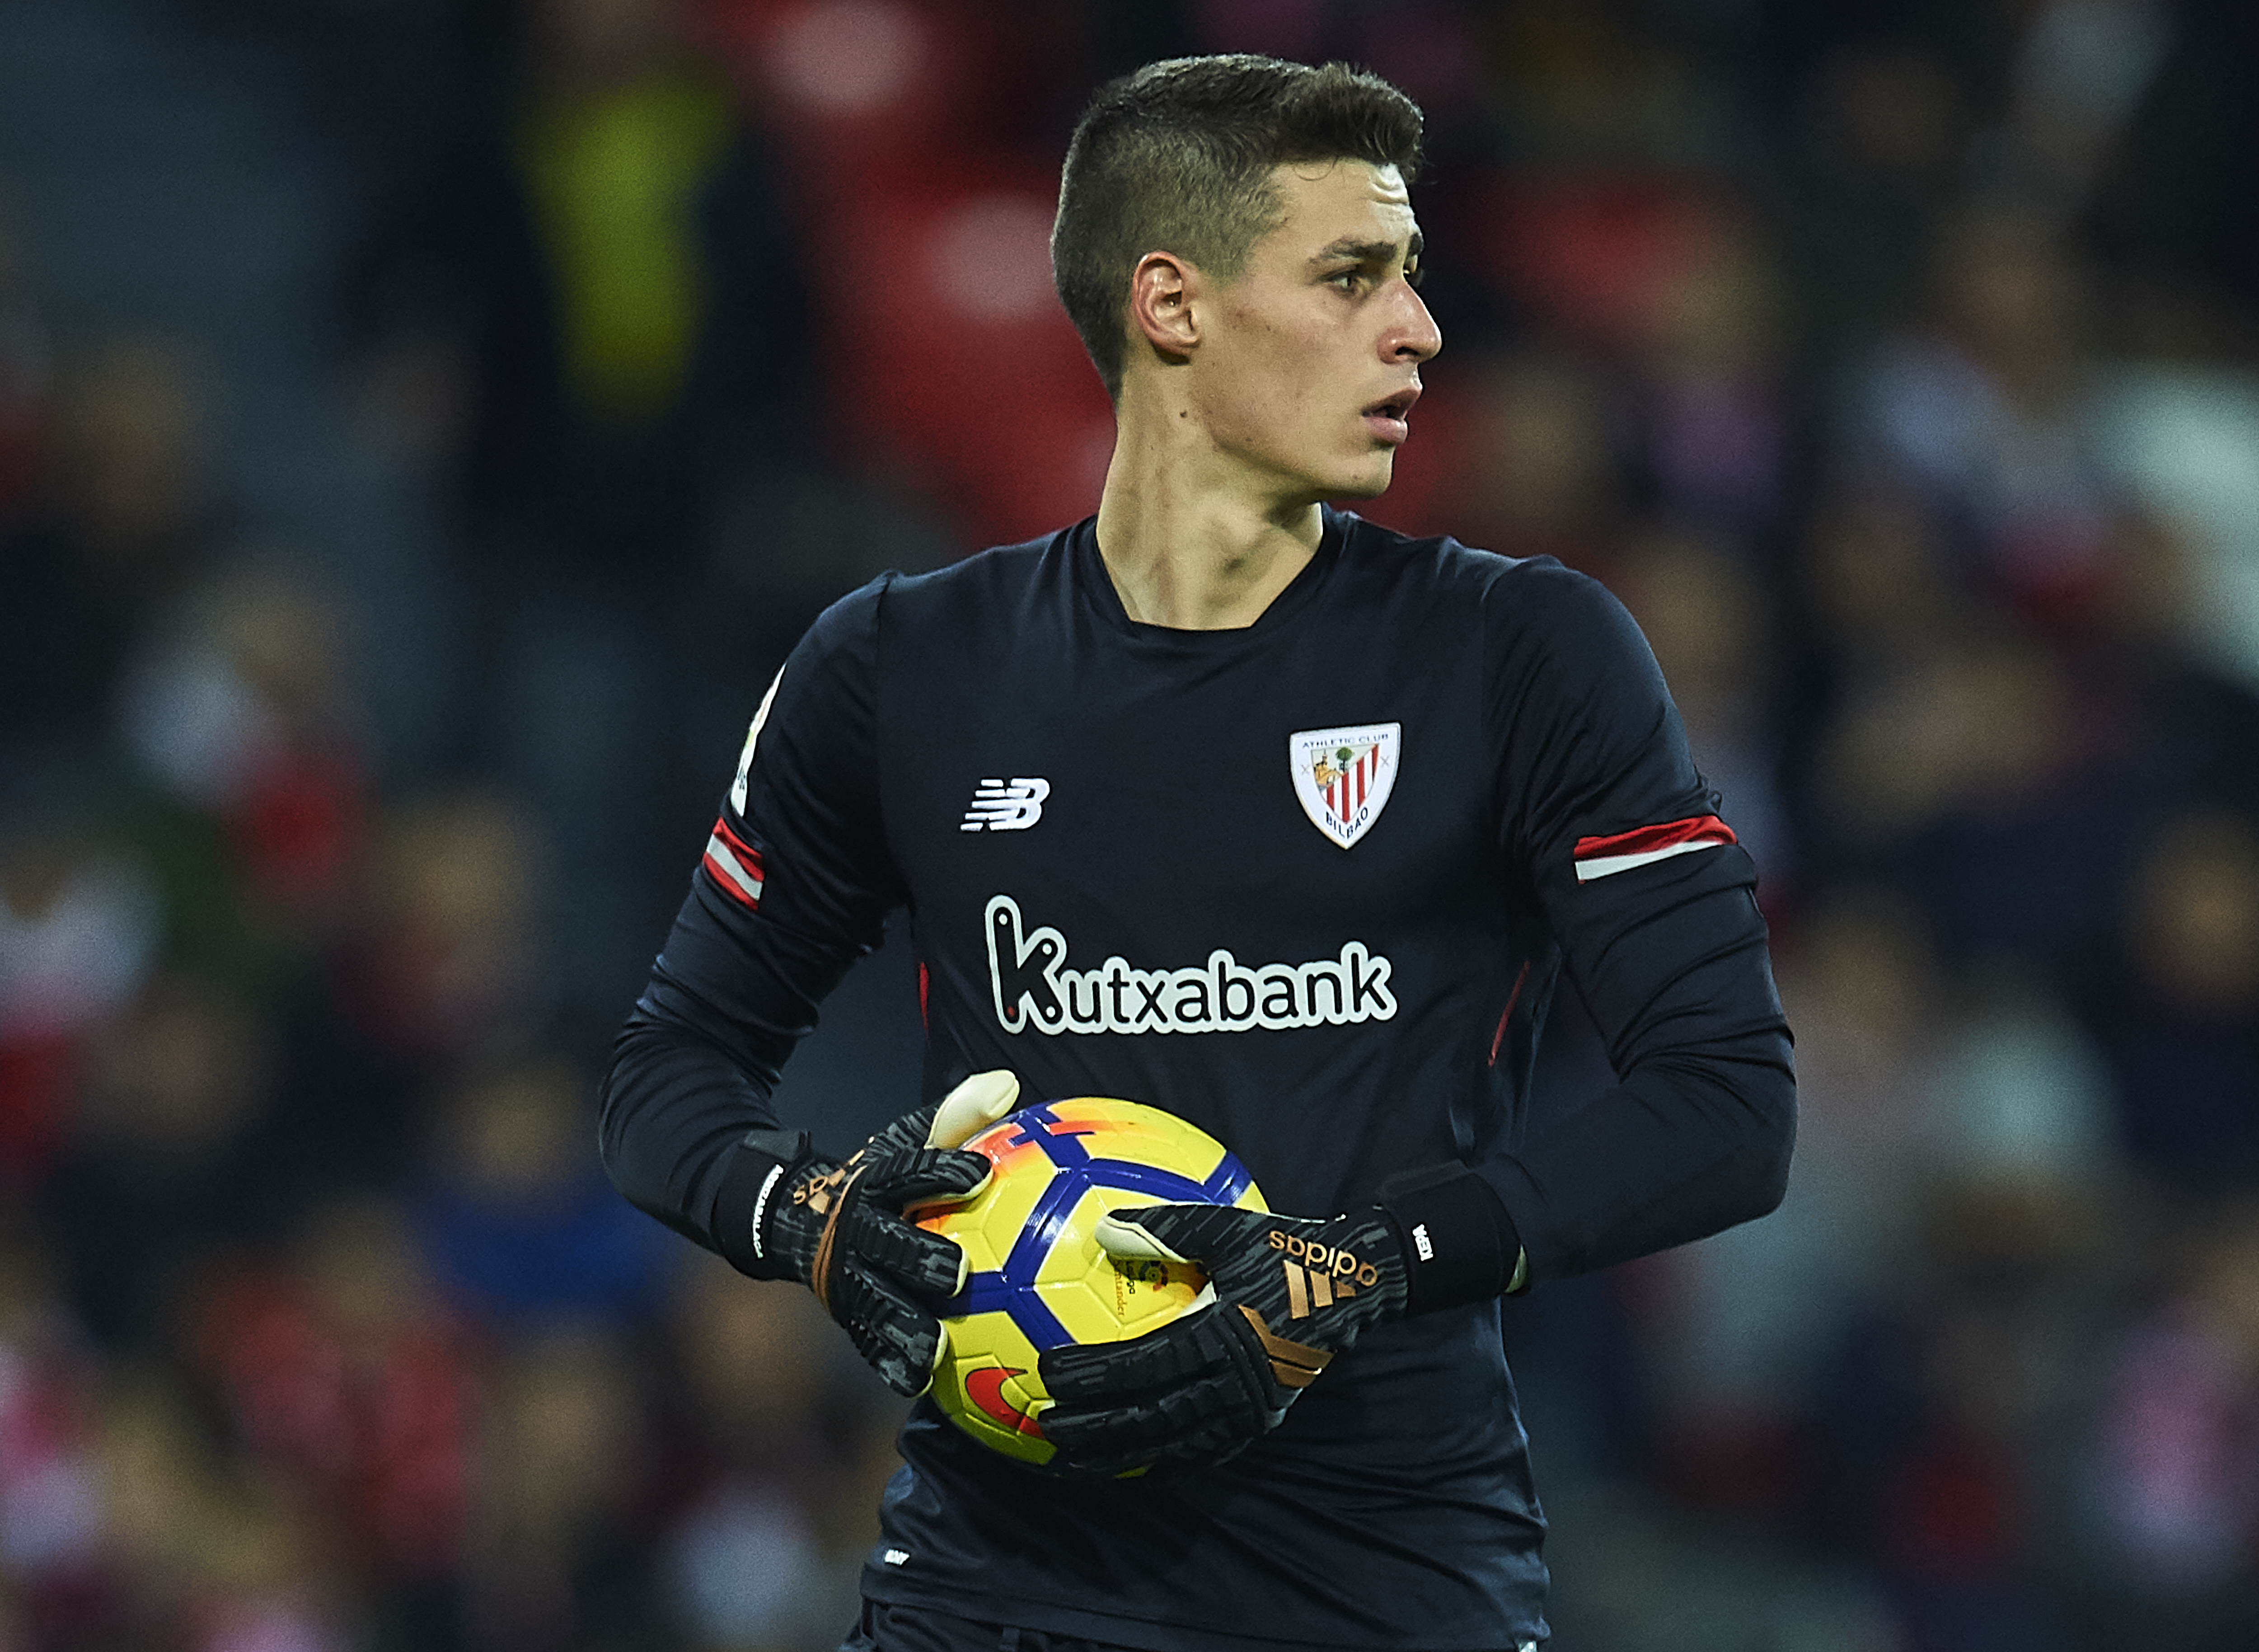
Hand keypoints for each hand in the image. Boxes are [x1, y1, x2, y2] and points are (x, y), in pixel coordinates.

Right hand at [748, 1070, 1020, 1395]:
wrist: (801, 1217)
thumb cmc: (882, 1178)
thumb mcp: (909, 1140)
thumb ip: (958, 1116)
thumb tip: (1008, 1083)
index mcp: (876, 1183)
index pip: (910, 1172)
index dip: (942, 1171)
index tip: (980, 1173)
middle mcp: (858, 1232)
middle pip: (888, 1245)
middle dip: (919, 1257)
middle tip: (959, 1273)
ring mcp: (849, 1278)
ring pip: (876, 1303)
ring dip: (903, 1326)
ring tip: (934, 1348)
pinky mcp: (850, 1313)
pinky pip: (870, 1341)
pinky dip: (891, 1360)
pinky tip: (918, 1382)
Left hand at [1037, 1203, 1408, 1475]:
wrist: (1351, 1284)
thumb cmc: (1283, 1248)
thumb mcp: (1225, 1226)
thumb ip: (1164, 1228)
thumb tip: (1102, 1227)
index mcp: (1222, 1336)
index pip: (1143, 1367)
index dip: (1094, 1375)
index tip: (1047, 1373)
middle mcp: (1235, 1384)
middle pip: (1151, 1420)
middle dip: (1094, 1428)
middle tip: (1043, 1426)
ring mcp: (1250, 1411)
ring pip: (1174, 1447)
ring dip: (1119, 1458)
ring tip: (1072, 1462)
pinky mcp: (1260, 1421)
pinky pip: (1204, 1454)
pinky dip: (1163, 1465)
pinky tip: (1131, 1470)